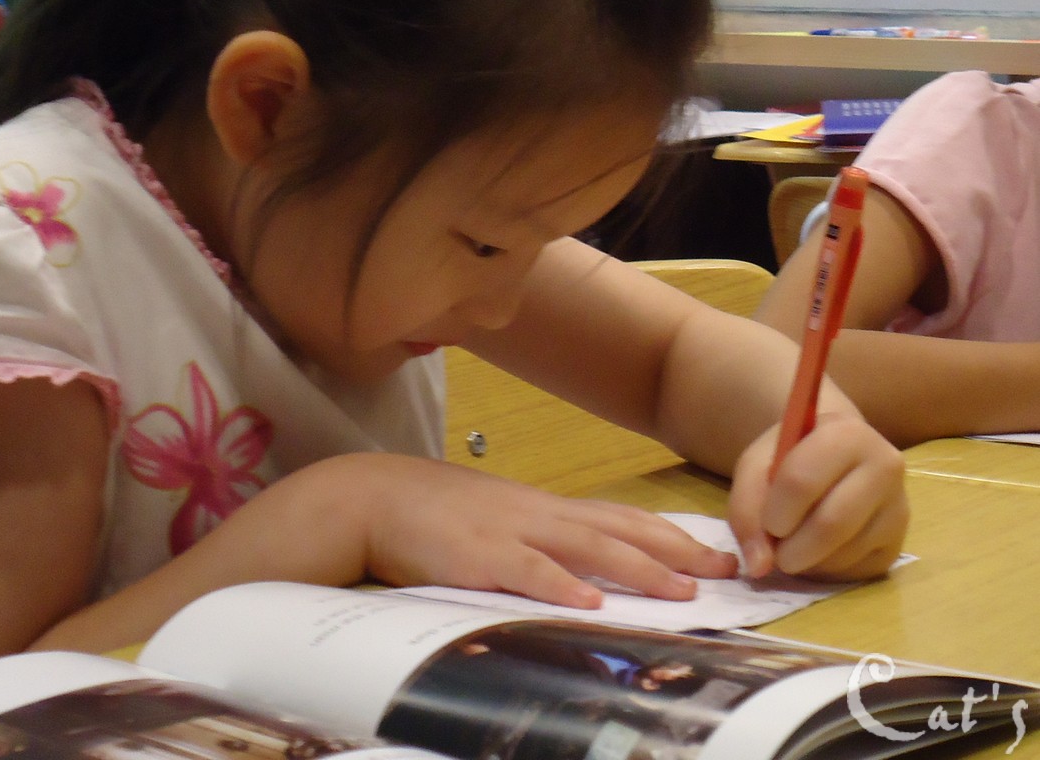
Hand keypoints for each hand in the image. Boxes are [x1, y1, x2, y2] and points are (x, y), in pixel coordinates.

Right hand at [344, 454, 738, 606]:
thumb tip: (584, 567)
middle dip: (675, 550)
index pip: (619, 517)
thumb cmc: (435, 511)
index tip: (716, 551)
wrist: (375, 496)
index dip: (670, 535)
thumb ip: (539, 537)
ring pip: (584, 547)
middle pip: (618, 528)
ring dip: (636, 568)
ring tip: (680, 589)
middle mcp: (536, 514)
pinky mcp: (476, 556)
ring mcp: (508, 531)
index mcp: (543, 507)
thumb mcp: (497, 516)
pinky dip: (559, 585)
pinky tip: (588, 601)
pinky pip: (524, 571)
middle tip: (724, 570)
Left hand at [727, 411, 908, 580]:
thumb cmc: (791, 457)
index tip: (767, 525)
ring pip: (845, 552)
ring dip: (808, 563)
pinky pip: (858, 571)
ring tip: (793, 546)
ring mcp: (898, 506)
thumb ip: (747, 508)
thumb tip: (759, 566)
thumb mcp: (757, 466)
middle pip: (832, 524)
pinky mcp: (899, 542)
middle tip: (775, 554)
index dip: (775, 513)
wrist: (833, 457)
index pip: (802, 482)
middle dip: (792, 550)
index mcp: (846, 434)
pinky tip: (816, 553)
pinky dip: (826, 571)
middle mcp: (885, 466)